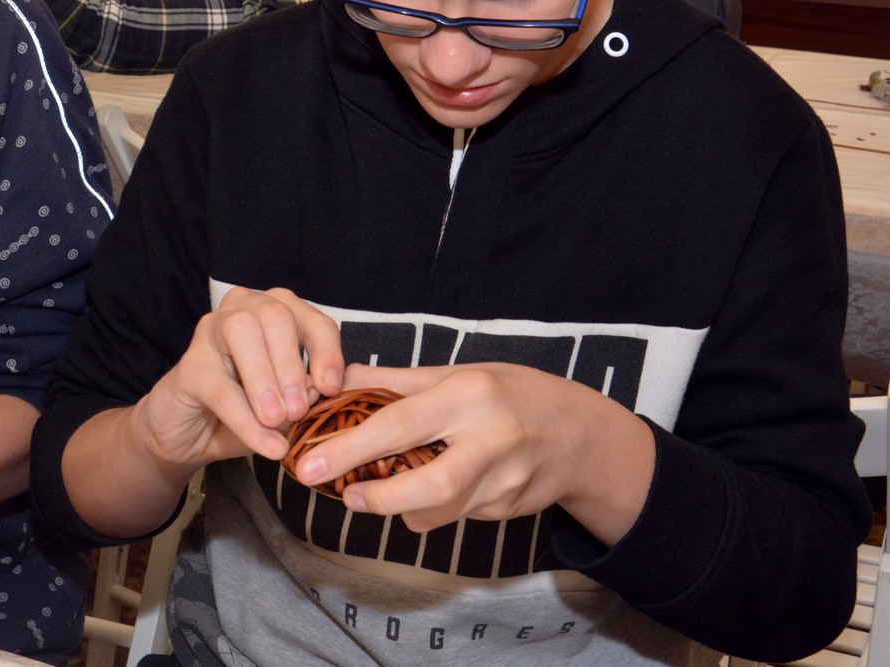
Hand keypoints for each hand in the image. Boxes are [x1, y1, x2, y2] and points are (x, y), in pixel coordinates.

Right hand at [134, 287, 344, 469]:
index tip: (332, 389)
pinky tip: (265, 444)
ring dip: (265, 378)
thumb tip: (318, 391)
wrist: (190, 434)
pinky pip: (220, 386)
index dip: (327, 351)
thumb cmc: (247, 410)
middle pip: (276, 314)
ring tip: (278, 419)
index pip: (312, 320)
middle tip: (299, 410)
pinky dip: (246, 419)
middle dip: (292, 363)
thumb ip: (304, 394)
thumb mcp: (286, 405)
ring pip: (243, 332)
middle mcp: (244, 310)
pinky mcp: (189, 364)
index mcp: (277, 314)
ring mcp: (211, 330)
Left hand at [290, 362, 653, 543]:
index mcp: (469, 393)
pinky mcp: (507, 509)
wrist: (579, 433)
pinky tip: (423, 492)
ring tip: (371, 493)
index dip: (349, 447)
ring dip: (398, 507)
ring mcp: (504, 480)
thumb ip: (394, 382)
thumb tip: (333, 383)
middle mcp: (490, 438)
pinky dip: (429, 509)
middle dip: (377, 496)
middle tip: (342, 496)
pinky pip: (454, 516)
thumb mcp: (456, 373)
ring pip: (438, 511)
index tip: (309, 464)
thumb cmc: (508, 392)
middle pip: (427, 483)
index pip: (400, 423)